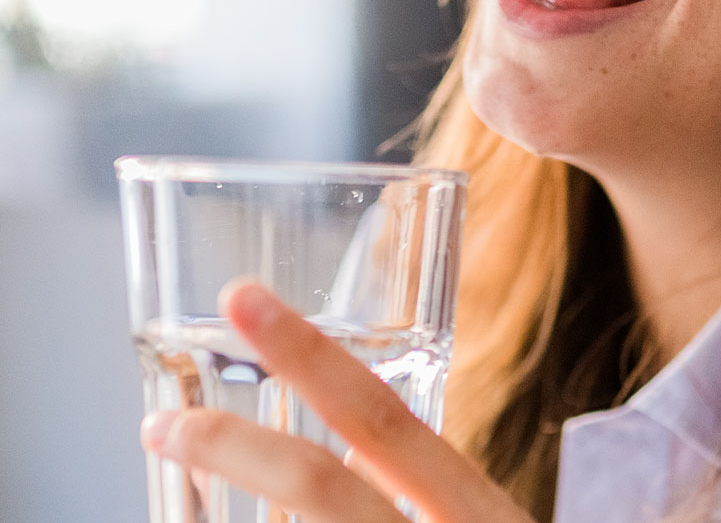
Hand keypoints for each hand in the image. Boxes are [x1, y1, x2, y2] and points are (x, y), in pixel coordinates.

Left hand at [140, 279, 534, 522]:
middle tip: (160, 422)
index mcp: (478, 516)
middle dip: (234, 448)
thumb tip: (344, 446)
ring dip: (227, 515)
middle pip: (323, 490)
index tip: (240, 303)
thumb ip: (425, 487)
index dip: (307, 355)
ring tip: (184, 472)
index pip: (384, 420)